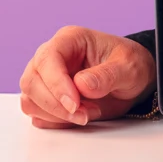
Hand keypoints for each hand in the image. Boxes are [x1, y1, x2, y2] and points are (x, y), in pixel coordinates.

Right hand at [18, 26, 155, 127]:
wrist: (133, 81)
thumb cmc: (131, 65)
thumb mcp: (129, 67)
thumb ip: (107, 75)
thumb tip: (81, 85)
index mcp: (70, 40)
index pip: (47, 59)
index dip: (56, 84)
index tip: (74, 104)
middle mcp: (51, 57)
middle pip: (31, 82)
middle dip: (56, 105)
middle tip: (85, 114)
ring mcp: (45, 78)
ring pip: (29, 100)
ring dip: (55, 115)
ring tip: (87, 114)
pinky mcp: (46, 98)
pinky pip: (37, 114)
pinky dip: (54, 122)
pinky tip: (78, 117)